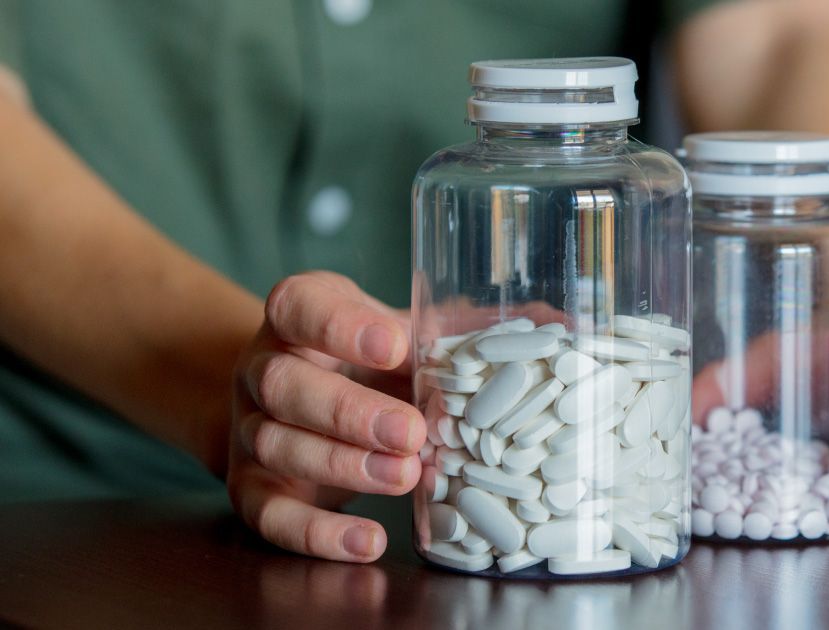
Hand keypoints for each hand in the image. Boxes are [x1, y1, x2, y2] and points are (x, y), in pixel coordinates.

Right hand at [228, 271, 425, 561]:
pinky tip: (368, 541)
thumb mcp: (395, 332)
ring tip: (406, 477)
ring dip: (345, 467)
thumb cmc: (360, 360)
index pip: (300, 307)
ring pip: (278, 447)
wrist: (292, 404)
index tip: (395, 345)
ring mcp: (249, 429)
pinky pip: (271, 516)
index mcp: (295, 316)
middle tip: (411, 433)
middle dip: (349, 412)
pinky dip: (317, 535)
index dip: (341, 327)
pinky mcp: (250, 488)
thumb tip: (538, 323)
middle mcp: (261, 369)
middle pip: (284, 386)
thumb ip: (446, 331)